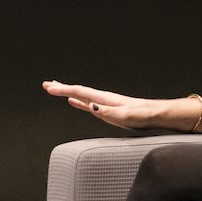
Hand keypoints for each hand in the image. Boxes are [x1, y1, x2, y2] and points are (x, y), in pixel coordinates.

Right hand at [42, 79, 160, 129]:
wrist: (155, 115)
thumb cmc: (142, 115)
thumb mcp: (124, 116)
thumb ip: (107, 112)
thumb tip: (90, 106)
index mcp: (104, 99)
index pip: (80, 92)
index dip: (64, 90)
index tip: (49, 88)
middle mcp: (102, 99)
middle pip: (78, 91)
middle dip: (62, 88)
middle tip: (46, 85)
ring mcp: (104, 104)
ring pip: (81, 96)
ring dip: (68, 93)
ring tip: (56, 89)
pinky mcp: (108, 110)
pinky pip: (87, 104)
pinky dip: (78, 102)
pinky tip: (74, 102)